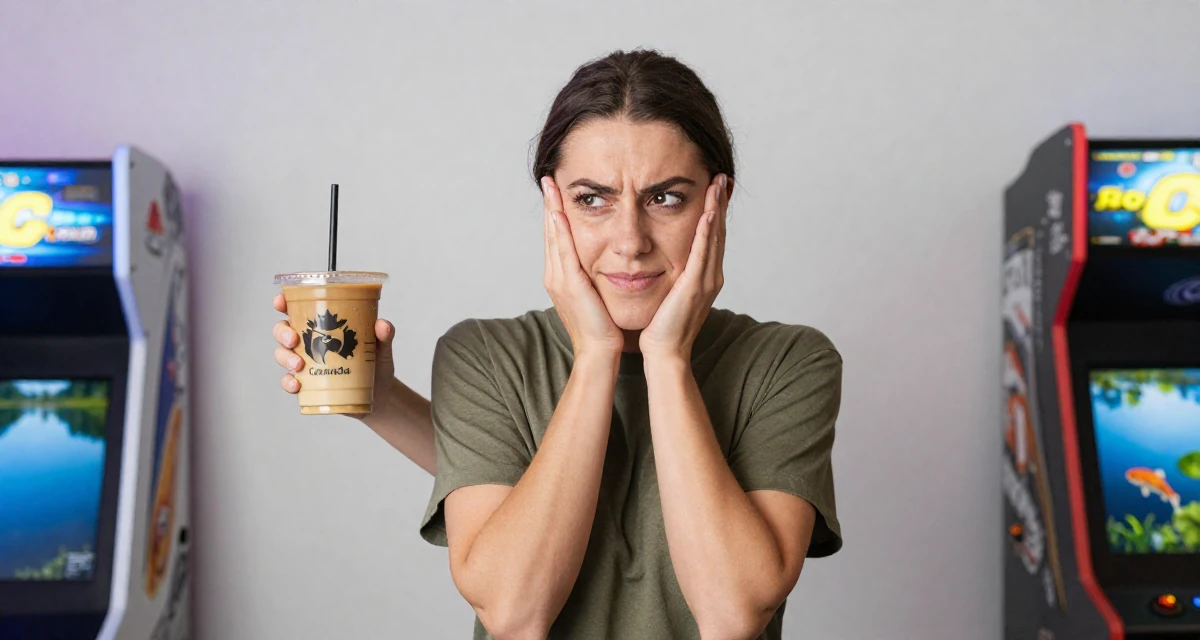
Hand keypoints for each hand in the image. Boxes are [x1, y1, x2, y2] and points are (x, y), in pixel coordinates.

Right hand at [272, 292, 398, 416]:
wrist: (380, 394)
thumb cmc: (376, 363)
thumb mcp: (381, 347)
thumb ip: (384, 335)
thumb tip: (382, 325)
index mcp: (322, 325)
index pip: (296, 308)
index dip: (283, 303)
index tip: (281, 302)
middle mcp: (309, 341)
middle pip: (282, 330)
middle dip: (282, 333)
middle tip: (294, 339)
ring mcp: (305, 363)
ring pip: (282, 355)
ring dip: (285, 358)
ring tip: (299, 365)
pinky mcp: (307, 383)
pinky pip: (289, 381)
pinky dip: (289, 383)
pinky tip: (297, 385)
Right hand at [541, 176, 623, 355]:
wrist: (599, 353)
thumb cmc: (603, 328)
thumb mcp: (596, 296)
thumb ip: (594, 277)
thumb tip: (602, 263)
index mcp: (561, 277)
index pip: (557, 239)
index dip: (555, 214)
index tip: (556, 191)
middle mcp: (555, 276)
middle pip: (551, 233)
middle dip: (549, 205)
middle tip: (548, 179)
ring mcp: (559, 280)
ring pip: (554, 238)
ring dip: (552, 210)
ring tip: (551, 186)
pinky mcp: (570, 284)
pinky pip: (563, 251)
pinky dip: (560, 231)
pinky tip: (558, 213)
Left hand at [639, 173, 727, 360]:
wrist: (665, 354)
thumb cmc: (662, 328)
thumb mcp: (670, 294)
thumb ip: (672, 276)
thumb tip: (662, 261)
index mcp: (704, 277)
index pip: (710, 237)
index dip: (714, 212)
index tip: (713, 189)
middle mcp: (711, 276)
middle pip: (717, 232)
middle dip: (719, 203)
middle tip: (721, 176)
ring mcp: (706, 281)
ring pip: (713, 237)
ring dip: (716, 208)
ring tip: (717, 184)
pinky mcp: (695, 286)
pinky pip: (701, 253)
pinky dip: (706, 231)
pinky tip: (708, 212)